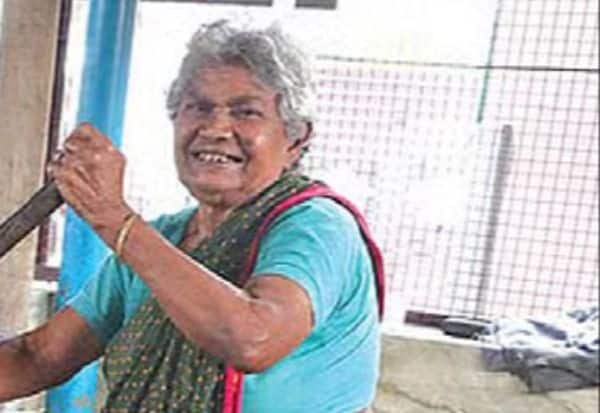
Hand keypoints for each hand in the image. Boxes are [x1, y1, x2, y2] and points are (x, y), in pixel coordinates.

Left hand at [47, 123, 132, 245]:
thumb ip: (103, 146)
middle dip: (72, 149)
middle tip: (77, 160)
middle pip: (71, 140)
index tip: (78, 138)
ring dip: (66, 162)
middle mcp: (91, 154)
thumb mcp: (117, 162)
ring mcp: (75, 164)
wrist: (106, 211)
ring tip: (77, 174)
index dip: (79, 134)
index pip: (85, 128)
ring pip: (61, 154)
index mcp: (107, 149)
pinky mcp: (62, 174)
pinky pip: (53, 166)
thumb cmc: (112, 191)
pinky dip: (57, 172)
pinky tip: (70, 179)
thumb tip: (90, 139)